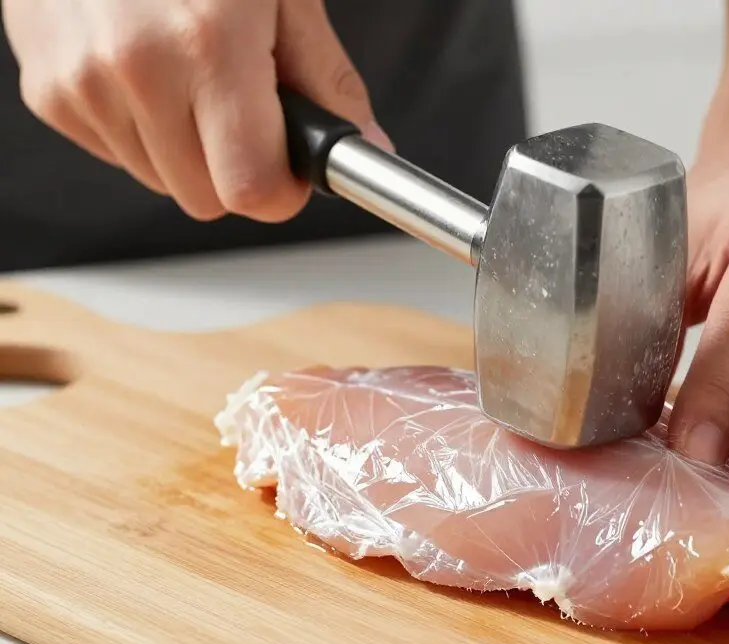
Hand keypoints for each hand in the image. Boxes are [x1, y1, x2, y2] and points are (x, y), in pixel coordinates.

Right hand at [3, 0, 392, 221]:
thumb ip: (326, 75)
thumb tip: (365, 145)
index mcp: (210, 44)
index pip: (253, 190)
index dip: (282, 188)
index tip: (289, 163)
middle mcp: (136, 69)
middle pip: (206, 198)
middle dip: (234, 164)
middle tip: (240, 101)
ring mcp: (80, 82)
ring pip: (160, 181)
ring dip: (184, 146)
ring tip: (185, 67)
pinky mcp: (46, 89)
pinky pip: (114, 153)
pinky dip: (137, 126)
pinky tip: (143, 65)